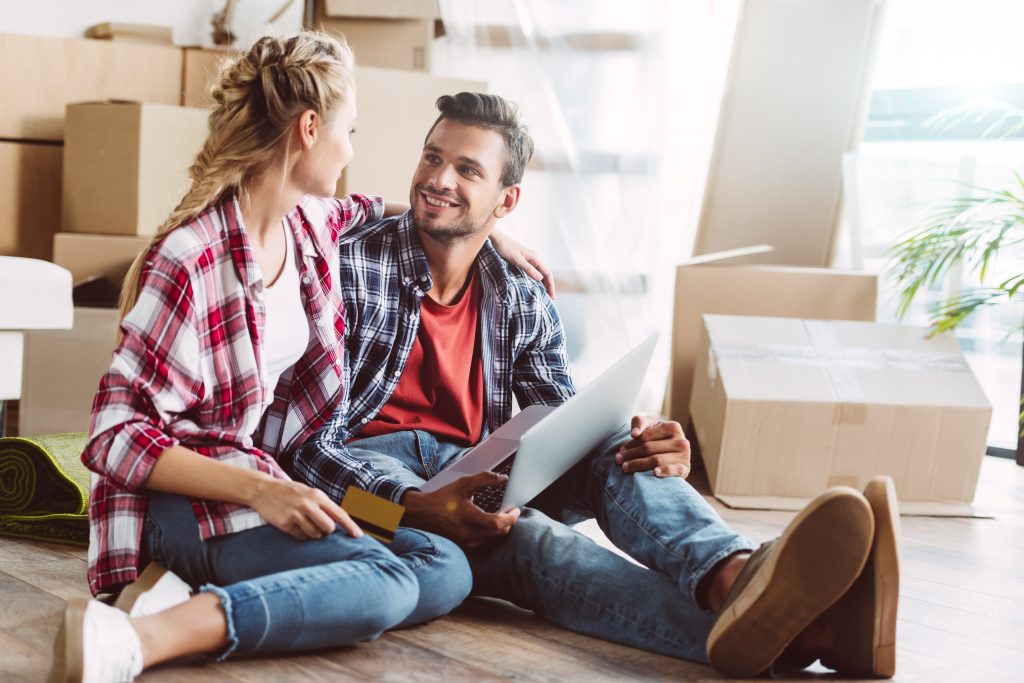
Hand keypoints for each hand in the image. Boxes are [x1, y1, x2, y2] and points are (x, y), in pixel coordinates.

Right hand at [249, 477, 362, 539]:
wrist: (263, 489)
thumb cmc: (290, 492)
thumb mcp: (309, 492)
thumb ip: (323, 505)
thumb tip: (339, 521)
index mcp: (317, 495)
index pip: (339, 514)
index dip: (350, 526)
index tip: (358, 535)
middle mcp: (308, 504)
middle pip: (329, 528)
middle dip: (326, 530)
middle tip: (318, 524)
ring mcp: (296, 514)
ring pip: (315, 535)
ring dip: (313, 533)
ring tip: (303, 522)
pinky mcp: (285, 524)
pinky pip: (301, 537)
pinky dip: (300, 535)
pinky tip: (294, 525)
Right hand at [401, 471, 520, 548]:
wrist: (423, 514)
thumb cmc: (442, 499)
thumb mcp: (463, 484)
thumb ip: (484, 479)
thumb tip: (502, 478)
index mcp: (470, 518)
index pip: (499, 523)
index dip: (512, 516)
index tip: (515, 509)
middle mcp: (469, 534)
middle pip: (500, 532)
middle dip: (508, 522)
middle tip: (508, 511)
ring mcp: (467, 544)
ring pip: (494, 539)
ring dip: (500, 529)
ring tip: (498, 517)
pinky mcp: (465, 548)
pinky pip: (486, 544)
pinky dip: (491, 535)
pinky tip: (488, 525)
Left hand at [490, 230, 555, 299]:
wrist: (495, 238)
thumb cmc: (504, 247)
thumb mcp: (516, 259)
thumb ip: (528, 269)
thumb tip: (540, 278)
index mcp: (534, 257)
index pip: (547, 273)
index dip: (551, 285)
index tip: (552, 298)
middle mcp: (533, 258)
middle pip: (545, 274)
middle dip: (548, 286)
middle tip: (550, 300)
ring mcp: (528, 259)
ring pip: (539, 273)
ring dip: (543, 284)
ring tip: (544, 295)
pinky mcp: (522, 260)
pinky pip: (532, 272)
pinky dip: (535, 280)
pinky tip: (533, 286)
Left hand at [614, 415, 690, 477]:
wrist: (673, 455)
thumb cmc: (657, 437)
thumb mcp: (649, 425)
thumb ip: (639, 422)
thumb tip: (634, 434)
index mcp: (673, 427)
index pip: (646, 436)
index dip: (632, 443)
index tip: (621, 449)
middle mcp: (681, 441)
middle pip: (649, 449)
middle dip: (631, 454)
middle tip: (618, 459)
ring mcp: (684, 456)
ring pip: (656, 460)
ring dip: (638, 464)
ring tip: (625, 468)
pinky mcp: (685, 469)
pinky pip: (674, 470)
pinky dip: (665, 471)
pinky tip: (654, 473)